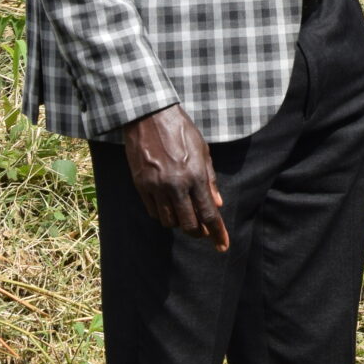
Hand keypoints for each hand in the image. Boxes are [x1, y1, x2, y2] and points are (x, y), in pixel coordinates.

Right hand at [122, 106, 228, 250]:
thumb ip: (210, 181)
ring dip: (180, 223)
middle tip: (204, 231)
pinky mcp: (140, 185)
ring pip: (169, 221)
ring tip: (186, 215)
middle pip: (189, 224)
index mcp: (195, 176)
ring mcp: (156, 187)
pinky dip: (163, 214)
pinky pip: (153, 212)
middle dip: (199, 232)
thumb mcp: (203, 152)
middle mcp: (176, 185)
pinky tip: (168, 207)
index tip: (222, 246)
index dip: (217, 233)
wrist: (149, 117)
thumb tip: (217, 204)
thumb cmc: (181, 131)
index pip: (209, 213)